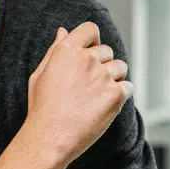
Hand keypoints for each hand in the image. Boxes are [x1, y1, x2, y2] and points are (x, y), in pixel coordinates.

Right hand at [25, 22, 133, 167]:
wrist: (49, 138)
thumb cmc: (42, 108)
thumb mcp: (40, 75)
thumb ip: (55, 51)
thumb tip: (63, 32)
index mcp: (66, 51)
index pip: (90, 30)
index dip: (93, 40)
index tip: (91, 52)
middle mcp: (86, 59)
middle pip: (107, 51)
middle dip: (102, 64)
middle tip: (89, 86)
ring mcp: (102, 76)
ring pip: (120, 67)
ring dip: (114, 78)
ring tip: (98, 96)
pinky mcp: (115, 94)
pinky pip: (129, 87)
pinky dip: (122, 95)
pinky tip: (107, 105)